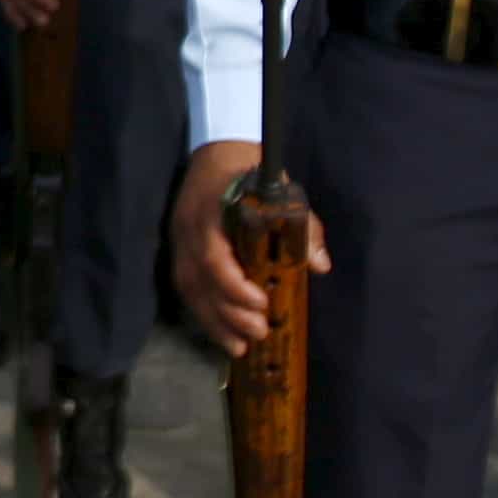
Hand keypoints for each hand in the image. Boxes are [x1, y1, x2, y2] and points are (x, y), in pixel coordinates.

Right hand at [169, 141, 324, 358]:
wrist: (216, 150)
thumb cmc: (252, 172)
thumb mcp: (282, 191)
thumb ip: (302, 226)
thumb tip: (319, 265)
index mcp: (211, 211)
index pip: (213, 257)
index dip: (234, 286)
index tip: (261, 303)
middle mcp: (188, 230)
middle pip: (199, 281)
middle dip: (228, 313)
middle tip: (259, 332)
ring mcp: (178, 241)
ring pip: (190, 290)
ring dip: (214, 322)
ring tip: (239, 348)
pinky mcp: (178, 250)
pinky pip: (187, 289)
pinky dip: (205, 314)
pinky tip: (223, 334)